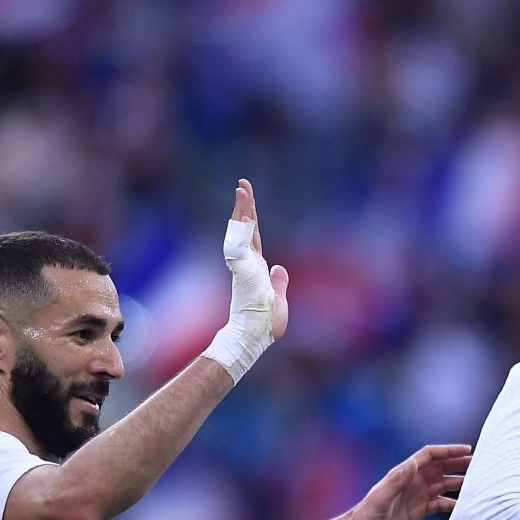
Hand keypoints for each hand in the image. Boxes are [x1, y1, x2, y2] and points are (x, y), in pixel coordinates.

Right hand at [203, 179, 290, 380]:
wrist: (254, 335)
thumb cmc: (264, 324)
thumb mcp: (278, 299)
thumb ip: (279, 283)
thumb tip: (279, 267)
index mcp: (256, 269)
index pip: (254, 238)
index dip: (252, 221)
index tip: (250, 204)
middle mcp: (248, 262)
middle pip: (246, 228)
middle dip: (245, 206)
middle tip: (243, 184)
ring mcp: (244, 263)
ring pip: (242, 230)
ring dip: (243, 208)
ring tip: (242, 187)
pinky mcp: (242, 266)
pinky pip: (240, 240)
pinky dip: (241, 222)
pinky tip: (243, 204)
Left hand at [342, 444, 471, 519]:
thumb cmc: (365, 516)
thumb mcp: (380, 497)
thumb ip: (396, 480)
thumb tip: (412, 463)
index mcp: (405, 474)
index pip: (430, 456)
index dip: (449, 451)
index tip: (467, 450)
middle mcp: (414, 482)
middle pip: (441, 467)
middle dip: (460, 464)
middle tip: (480, 465)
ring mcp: (418, 496)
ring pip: (444, 484)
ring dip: (460, 482)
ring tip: (478, 484)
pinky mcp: (419, 511)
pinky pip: (441, 503)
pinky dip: (453, 503)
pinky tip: (465, 507)